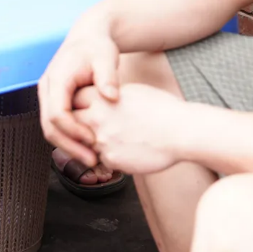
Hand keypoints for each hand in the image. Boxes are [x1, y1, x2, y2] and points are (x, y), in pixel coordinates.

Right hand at [38, 24, 120, 169]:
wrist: (89, 36)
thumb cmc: (98, 46)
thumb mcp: (105, 57)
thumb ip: (107, 76)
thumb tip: (111, 97)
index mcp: (56, 78)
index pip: (56, 113)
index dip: (73, 130)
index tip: (94, 140)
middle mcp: (47, 88)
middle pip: (49, 126)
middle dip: (70, 146)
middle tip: (92, 160)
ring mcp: (48, 95)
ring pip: (51, 129)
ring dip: (69, 146)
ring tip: (92, 159)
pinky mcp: (55, 100)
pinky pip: (57, 124)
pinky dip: (70, 138)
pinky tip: (89, 147)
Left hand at [72, 83, 188, 175]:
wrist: (180, 132)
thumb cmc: (162, 109)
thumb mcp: (132, 92)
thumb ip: (110, 96)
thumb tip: (101, 98)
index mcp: (102, 98)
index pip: (74, 99)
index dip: (77, 103)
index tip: (82, 106)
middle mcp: (97, 118)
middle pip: (72, 122)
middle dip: (78, 125)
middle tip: (90, 127)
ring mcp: (102, 141)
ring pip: (86, 144)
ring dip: (95, 143)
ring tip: (118, 139)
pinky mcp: (112, 159)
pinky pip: (103, 159)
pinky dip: (111, 157)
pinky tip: (128, 151)